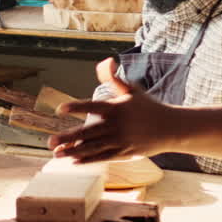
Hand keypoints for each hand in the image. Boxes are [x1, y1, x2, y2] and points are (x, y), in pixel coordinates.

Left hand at [47, 73, 179, 162]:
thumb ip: (113, 78)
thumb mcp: (131, 90)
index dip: (76, 107)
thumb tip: (107, 60)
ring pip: (93, 147)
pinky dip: (89, 160)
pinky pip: (103, 158)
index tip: (60, 109)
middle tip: (49, 141)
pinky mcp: (125, 153)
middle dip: (68, 137)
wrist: (171, 128)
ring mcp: (120, 141)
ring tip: (56, 154)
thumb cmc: (147, 107)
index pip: (92, 106)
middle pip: (88, 132)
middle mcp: (116, 125)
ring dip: (73, 151)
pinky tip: (74, 162)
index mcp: (116, 108)